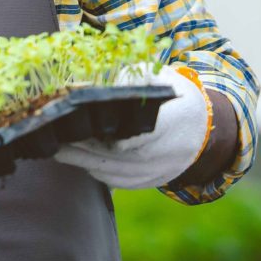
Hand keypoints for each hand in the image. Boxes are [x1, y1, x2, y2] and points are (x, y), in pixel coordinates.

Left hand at [54, 64, 211, 189]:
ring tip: (60, 151)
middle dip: (85, 149)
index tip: (81, 127)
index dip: (107, 137)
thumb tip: (100, 87)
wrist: (203, 127)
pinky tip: (80, 161)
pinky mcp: (153, 182)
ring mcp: (161, 171)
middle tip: (57, 139)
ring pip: (117, 173)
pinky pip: (122, 182)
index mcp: (174, 122)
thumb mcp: (157, 77)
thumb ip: (132, 79)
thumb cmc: (174, 96)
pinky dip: (99, 173)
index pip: (136, 136)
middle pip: (119, 157)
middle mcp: (169, 152)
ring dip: (86, 163)